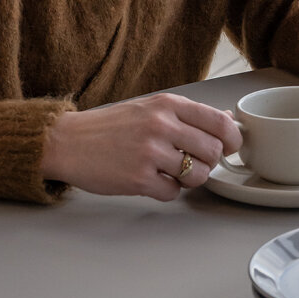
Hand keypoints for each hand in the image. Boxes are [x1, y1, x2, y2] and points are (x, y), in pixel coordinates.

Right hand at [41, 93, 242, 200]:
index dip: (232, 140)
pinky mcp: (139, 178)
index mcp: (168, 105)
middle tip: (190, 162)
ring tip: (169, 171)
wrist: (66, 142)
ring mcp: (150, 152)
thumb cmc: (111, 127)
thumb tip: (230, 120)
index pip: (220, 122)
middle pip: (213, 152)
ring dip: (189, 179)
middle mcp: (161, 125)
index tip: (228, 147)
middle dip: (208, 162)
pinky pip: (174, 192)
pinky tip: (150, 179)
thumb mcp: (152, 109)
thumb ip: (190, 116)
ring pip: (199, 175)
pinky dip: (166, 191)